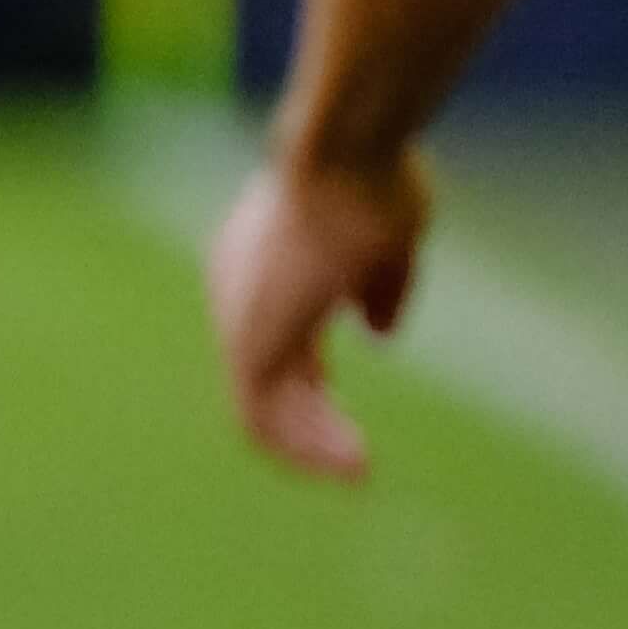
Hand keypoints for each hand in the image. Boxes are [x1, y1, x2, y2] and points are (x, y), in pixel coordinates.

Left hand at [207, 140, 429, 482]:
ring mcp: (240, 316)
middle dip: (310, 419)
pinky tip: (350, 459)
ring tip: (357, 471)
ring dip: (309, 444)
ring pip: (261, 405)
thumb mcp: (387, 243)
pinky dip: (303, 445)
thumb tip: (378, 334)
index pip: (278, 335)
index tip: (336, 400)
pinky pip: (262, 415)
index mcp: (268, 261)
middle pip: (267, 373)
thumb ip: (380, 289)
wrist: (344, 157)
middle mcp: (243, 289)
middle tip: (353, 458)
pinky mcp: (248, 341)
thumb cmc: (373, 183)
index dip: (308, 375)